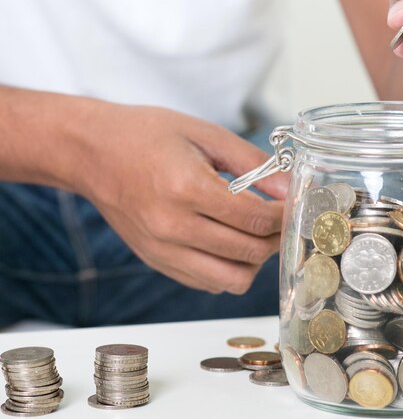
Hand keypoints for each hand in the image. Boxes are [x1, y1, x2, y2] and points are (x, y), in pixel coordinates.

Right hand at [79, 104, 287, 293]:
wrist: (92, 152)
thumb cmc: (147, 135)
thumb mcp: (205, 135)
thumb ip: (252, 164)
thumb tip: (288, 189)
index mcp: (187, 188)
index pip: (257, 219)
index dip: (285, 215)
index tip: (294, 205)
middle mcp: (173, 227)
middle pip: (250, 253)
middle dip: (277, 237)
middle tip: (279, 217)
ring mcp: (163, 251)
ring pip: (232, 280)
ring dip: (255, 260)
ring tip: (256, 233)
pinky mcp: (157, 262)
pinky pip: (208, 283)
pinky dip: (229, 269)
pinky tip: (229, 242)